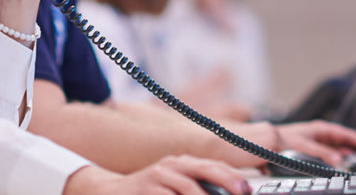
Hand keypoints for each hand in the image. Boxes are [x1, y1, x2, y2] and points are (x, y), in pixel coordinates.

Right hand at [65, 157, 250, 194]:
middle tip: (241, 193)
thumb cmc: (148, 191)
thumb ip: (196, 186)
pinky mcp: (144, 188)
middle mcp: (172, 165)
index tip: (248, 189)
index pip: (214, 165)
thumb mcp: (174, 185)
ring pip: (188, 188)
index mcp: (183, 163)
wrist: (107, 190)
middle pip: (205, 169)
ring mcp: (157, 176)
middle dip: (227, 181)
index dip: (233, 176)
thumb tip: (229, 192)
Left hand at [276, 121, 355, 166]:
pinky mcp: (318, 149)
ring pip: (343, 146)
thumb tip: (339, 160)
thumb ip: (321, 152)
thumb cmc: (284, 139)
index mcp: (322, 129)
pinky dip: (344, 156)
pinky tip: (349, 160)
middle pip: (348, 140)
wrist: (269, 142)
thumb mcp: (303, 145)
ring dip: (355, 151)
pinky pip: (335, 152)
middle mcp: (324, 134)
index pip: (347, 135)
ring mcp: (321, 142)